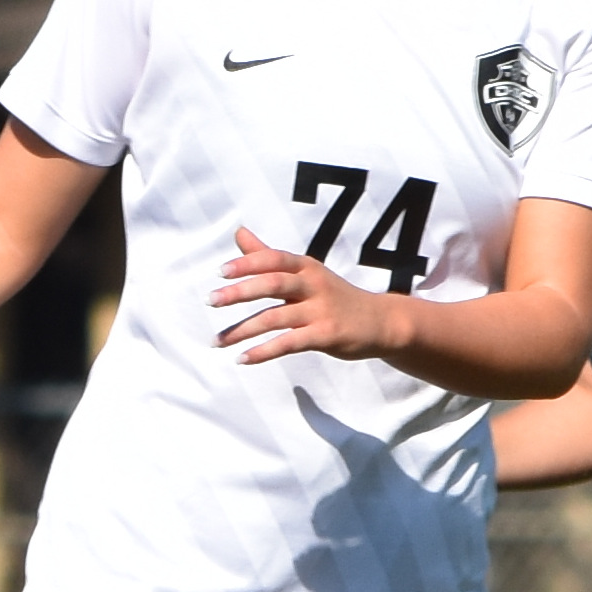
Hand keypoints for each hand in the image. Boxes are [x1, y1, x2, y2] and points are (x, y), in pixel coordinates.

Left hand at [212, 224, 402, 364]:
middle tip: (211, 300)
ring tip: (217, 341)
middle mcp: (313, 284)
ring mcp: (321, 310)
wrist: (380, 322)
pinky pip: (289, 343)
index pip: (273, 259)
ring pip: (275, 318)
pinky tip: (242, 359)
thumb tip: (238, 232)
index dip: (247, 263)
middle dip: (240, 292)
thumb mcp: (305, 272)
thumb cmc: (333, 296)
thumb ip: (268, 256)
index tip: (219, 272)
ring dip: (243, 330)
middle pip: (273, 284)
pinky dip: (264, 352)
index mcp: (306, 267)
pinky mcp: (326, 335)